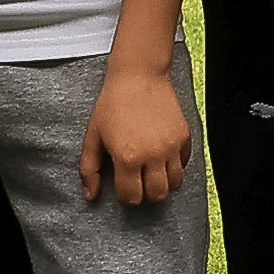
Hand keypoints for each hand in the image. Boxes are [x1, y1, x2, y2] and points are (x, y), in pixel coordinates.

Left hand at [81, 63, 192, 208]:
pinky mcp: (184, 137)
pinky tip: (162, 157)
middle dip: (146, 194)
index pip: (131, 197)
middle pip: (157, 195)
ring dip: (163, 183)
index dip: (125, 196)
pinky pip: (184, 165)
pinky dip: (175, 167)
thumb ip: (89, 169)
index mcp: (127, 157)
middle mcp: (152, 155)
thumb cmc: (113, 104)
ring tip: (152, 173)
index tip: (123, 185)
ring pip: (175, 184)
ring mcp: (171, 147)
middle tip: (138, 182)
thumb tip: (91, 196)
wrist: (138, 76)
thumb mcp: (93, 136)